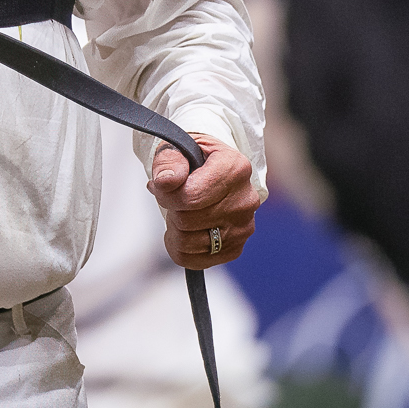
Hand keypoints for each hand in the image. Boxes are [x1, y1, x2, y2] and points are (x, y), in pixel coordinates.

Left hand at [149, 133, 260, 269]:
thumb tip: (166, 181)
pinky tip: (185, 229)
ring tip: (181, 211)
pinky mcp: (235, 248)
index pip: (190, 197)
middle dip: (171, 209)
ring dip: (174, 228)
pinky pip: (193, 260)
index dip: (166, 195)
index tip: (162, 185)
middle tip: (173, 198)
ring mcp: (244, 227)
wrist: (211, 169)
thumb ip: (169, 160)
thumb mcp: (177, 146)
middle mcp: (246, 199)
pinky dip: (179, 247)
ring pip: (188, 243)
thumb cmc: (194, 158)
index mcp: (235, 168)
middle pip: (187, 220)